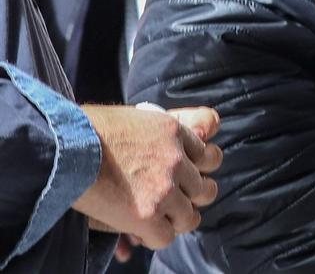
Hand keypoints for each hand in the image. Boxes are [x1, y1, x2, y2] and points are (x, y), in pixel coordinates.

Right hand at [74, 105, 223, 250]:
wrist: (64, 145)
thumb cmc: (87, 130)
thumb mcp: (133, 118)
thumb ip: (154, 133)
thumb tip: (153, 145)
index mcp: (175, 131)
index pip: (209, 157)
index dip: (197, 172)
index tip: (185, 179)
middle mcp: (176, 159)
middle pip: (204, 189)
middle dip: (192, 198)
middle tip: (177, 203)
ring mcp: (164, 188)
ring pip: (189, 217)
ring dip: (176, 222)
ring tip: (161, 222)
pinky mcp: (147, 214)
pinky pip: (166, 237)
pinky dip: (155, 238)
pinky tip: (141, 233)